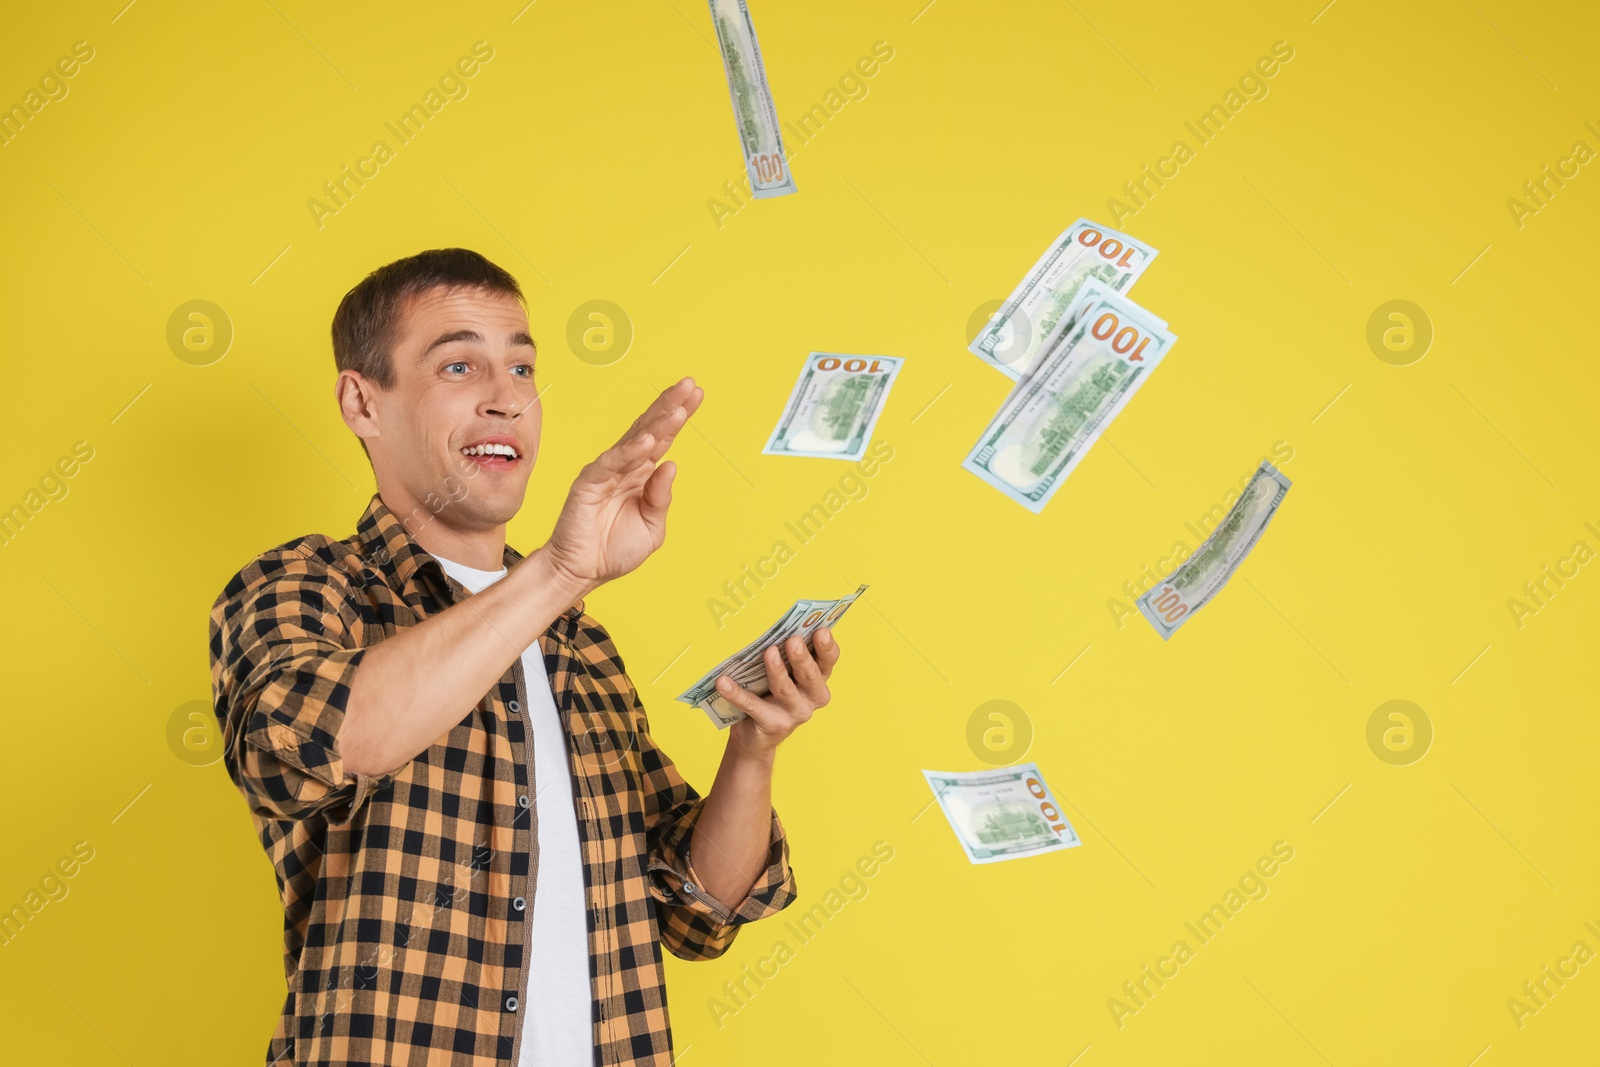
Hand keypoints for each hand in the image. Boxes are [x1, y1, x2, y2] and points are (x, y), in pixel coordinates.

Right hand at [540, 377, 703, 595]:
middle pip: (651, 429)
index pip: (663, 438)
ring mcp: (607, 472)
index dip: (679, 416)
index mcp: (642, 474)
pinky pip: (612, 463)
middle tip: (690, 385)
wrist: (582, 571)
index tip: (697, 394)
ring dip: (657, 423)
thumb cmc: (614, 550)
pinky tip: (647, 442)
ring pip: (634, 440)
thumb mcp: (652, 527)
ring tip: (678, 408)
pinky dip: (629, 452)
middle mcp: (626, 467)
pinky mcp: (590, 483)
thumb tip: (670, 467)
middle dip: (671, 406)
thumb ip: (661, 498)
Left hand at [718, 628, 840, 756]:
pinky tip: (723, 682)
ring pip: (785, 689)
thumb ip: (786, 655)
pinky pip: (752, 705)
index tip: (822, 630)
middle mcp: (812, 698)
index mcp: (817, 680)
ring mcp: (794, 714)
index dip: (827, 646)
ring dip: (777, 671)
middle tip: (793, 641)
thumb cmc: (772, 695)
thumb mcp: (785, 675)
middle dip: (802, 658)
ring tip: (769, 653)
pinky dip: (737, 693)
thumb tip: (776, 631)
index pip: (828, 661)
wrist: (757, 736)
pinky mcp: (772, 725)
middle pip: (810, 676)